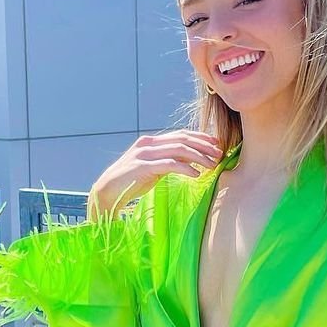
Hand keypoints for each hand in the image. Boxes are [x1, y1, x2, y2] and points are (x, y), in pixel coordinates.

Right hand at [88, 131, 225, 217]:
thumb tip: (189, 161)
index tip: (216, 144)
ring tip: (212, 165)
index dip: (200, 137)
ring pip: (179, 150)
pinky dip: (185, 168)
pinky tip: (196, 174)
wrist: (106, 192)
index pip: (180, 134)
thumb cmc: (130, 182)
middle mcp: (148, 144)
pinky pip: (170, 164)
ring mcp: (144, 154)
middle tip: (220, 154)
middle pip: (182, 139)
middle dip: (204, 146)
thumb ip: (167, 161)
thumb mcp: (151, 168)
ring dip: (199, 157)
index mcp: (151, 141)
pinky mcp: (142, 167)